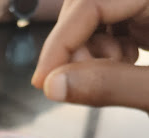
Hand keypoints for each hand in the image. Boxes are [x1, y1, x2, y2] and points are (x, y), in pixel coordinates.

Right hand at [32, 0, 148, 111]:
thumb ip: (111, 85)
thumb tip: (54, 86)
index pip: (92, 0)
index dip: (60, 41)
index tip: (43, 81)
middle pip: (86, 5)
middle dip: (74, 47)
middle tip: (79, 80)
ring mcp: (146, 8)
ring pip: (93, 18)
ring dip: (89, 53)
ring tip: (113, 75)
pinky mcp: (146, 22)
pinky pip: (110, 27)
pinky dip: (102, 54)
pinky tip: (121, 68)